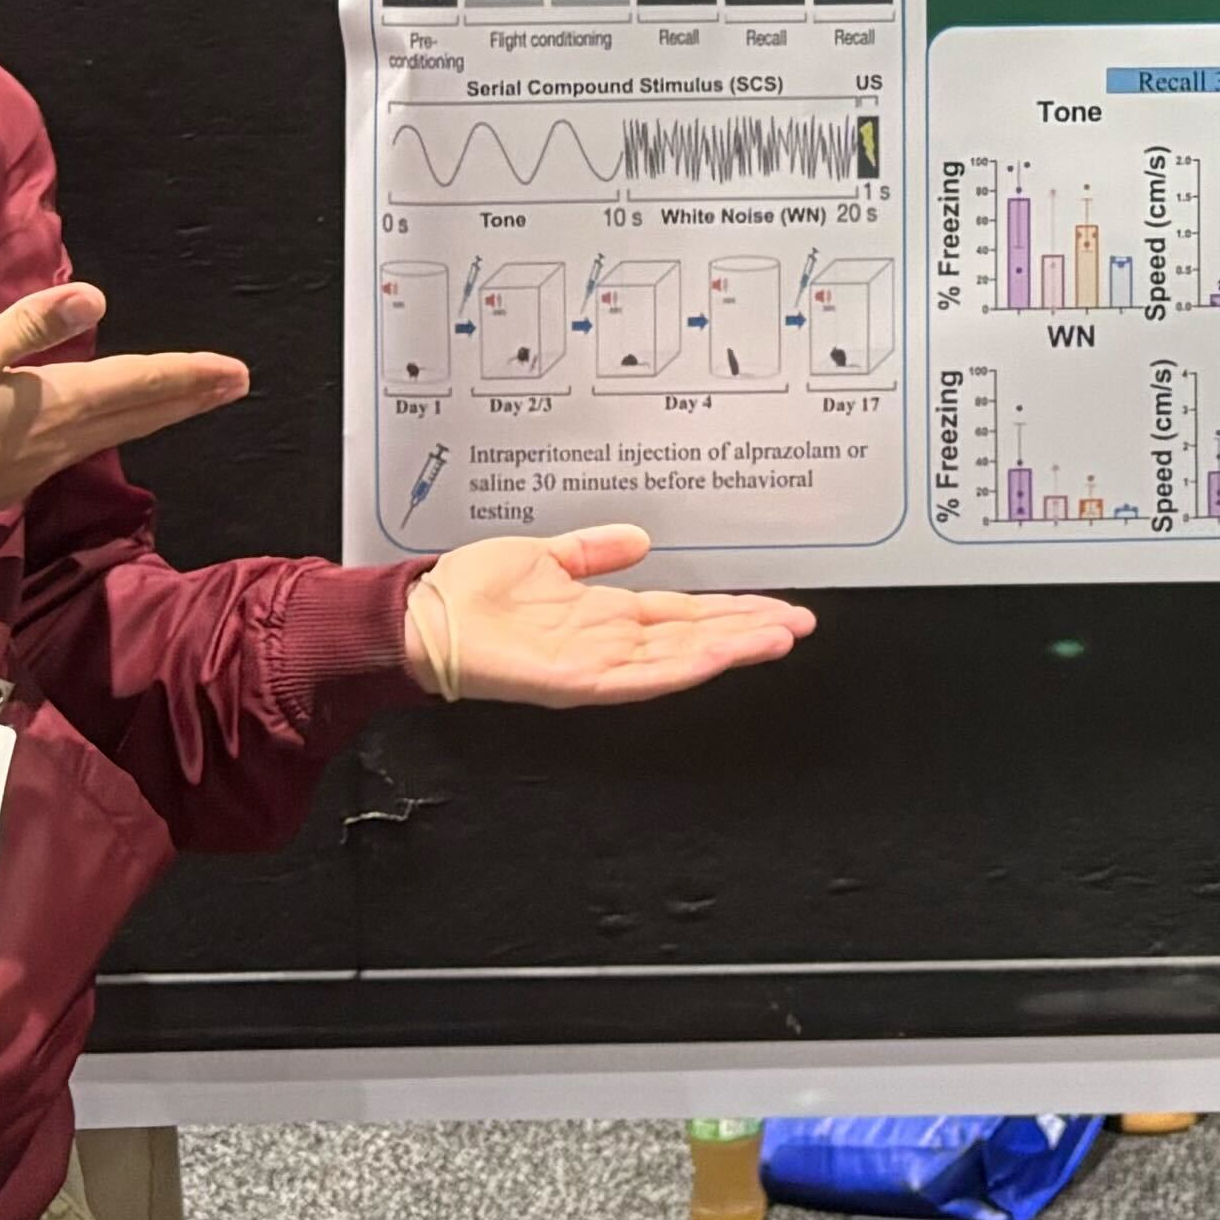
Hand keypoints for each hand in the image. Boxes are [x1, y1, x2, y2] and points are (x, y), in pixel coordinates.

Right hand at [0, 283, 250, 542]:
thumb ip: (30, 327)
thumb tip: (95, 297)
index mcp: (55, 406)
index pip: (136, 383)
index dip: (187, 376)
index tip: (235, 373)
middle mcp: (59, 440)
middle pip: (138, 413)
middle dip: (189, 396)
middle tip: (236, 385)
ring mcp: (37, 466)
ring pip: (116, 431)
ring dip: (159, 412)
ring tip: (192, 400)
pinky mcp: (13, 480)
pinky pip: (85, 446)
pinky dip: (117, 427)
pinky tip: (113, 425)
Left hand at [405, 527, 819, 709]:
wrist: (419, 618)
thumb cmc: (468, 594)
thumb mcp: (545, 555)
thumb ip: (594, 549)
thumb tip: (638, 538)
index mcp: (606, 615)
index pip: (685, 614)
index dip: (733, 611)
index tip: (776, 608)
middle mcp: (608, 643)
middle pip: (695, 637)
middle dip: (750, 631)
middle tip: (800, 625)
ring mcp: (595, 665)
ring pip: (679, 659)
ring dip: (730, 649)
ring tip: (777, 639)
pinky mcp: (575, 681)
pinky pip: (638, 677)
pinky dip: (680, 666)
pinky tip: (715, 656)